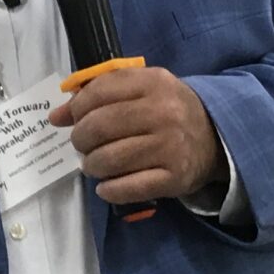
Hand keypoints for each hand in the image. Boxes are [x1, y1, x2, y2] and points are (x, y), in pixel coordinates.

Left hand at [49, 67, 223, 205]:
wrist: (216, 138)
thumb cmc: (170, 110)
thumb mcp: (142, 90)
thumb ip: (101, 95)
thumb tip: (56, 116)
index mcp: (154, 83)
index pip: (99, 92)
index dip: (77, 108)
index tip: (72, 119)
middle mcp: (164, 112)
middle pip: (100, 127)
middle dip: (80, 139)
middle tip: (83, 145)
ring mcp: (171, 147)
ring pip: (109, 159)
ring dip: (92, 166)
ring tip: (95, 164)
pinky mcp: (174, 178)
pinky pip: (128, 188)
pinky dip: (109, 190)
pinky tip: (106, 186)